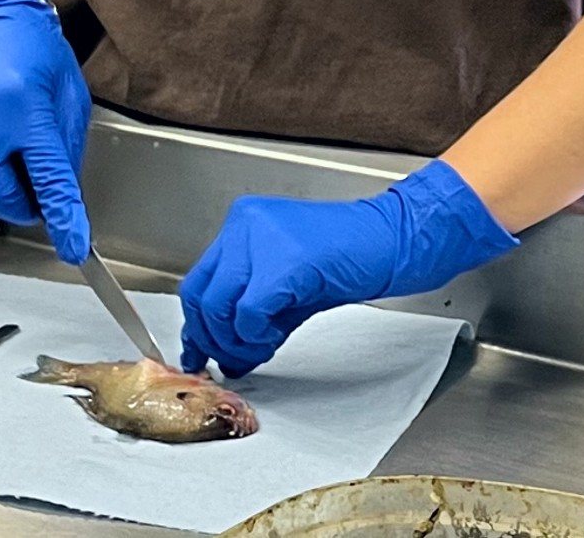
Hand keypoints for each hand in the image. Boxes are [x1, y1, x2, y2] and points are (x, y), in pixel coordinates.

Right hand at [0, 0, 91, 259]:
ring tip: (4, 120)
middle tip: (34, 175)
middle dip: (22, 198)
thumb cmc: (30, 45)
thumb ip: (65, 145)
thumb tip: (63, 194)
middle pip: (1, 194)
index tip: (73, 245)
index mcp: (24, 106)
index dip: (62, 216)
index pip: (47, 176)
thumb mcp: (66, 90)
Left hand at [179, 159, 515, 376]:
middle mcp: (245, 223)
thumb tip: (223, 352)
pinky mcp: (284, 261)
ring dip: (238, 342)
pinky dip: (258, 336)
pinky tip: (277, 336)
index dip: (197, 325)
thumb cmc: (343, 259)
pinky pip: (250, 313)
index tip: (201, 352)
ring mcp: (262, 239)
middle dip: (214, 340)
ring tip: (263, 347)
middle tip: (234, 361)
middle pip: (202, 295)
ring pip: (220, 306)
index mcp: (243, 223)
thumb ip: (250, 311)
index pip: (198, 279)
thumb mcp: (286, 284)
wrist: (386, 243)